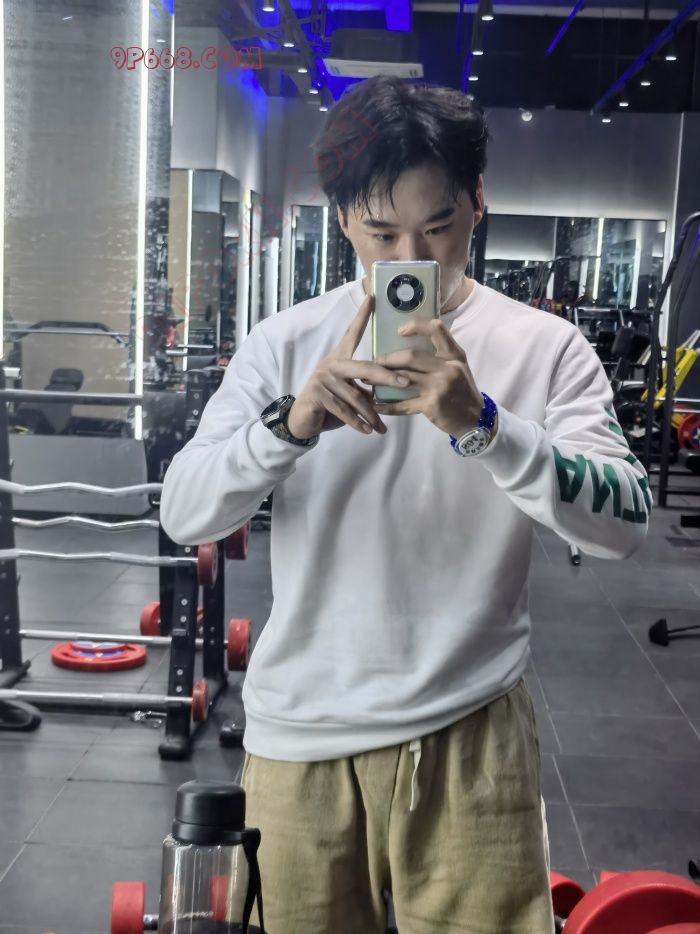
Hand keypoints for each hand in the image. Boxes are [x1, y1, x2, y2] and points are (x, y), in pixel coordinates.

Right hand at [286, 293, 412, 439]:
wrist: (301, 420)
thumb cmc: (329, 404)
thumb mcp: (348, 392)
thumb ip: (363, 387)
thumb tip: (389, 389)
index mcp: (340, 357)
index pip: (352, 333)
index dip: (362, 316)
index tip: (371, 296)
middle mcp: (331, 364)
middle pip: (364, 368)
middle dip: (386, 376)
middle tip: (405, 382)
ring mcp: (323, 379)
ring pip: (355, 396)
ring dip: (371, 414)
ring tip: (382, 427)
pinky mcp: (317, 395)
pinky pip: (343, 410)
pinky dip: (357, 422)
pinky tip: (368, 431)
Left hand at [370, 317, 485, 438]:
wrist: (475, 419)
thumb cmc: (462, 390)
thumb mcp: (457, 367)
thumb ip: (439, 355)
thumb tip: (410, 342)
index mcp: (454, 355)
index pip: (436, 329)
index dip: (416, 326)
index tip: (400, 331)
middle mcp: (447, 368)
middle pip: (411, 357)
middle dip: (388, 359)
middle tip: (374, 361)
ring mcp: (439, 387)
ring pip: (403, 378)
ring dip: (381, 379)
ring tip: (367, 379)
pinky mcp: (431, 406)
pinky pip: (403, 404)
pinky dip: (387, 406)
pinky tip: (376, 405)